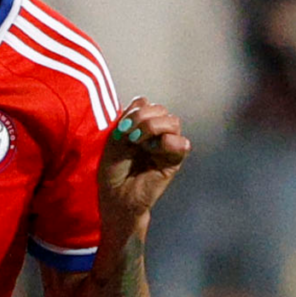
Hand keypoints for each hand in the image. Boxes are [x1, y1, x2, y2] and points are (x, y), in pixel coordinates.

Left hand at [97, 97, 191, 232]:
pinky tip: (153, 150)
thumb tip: (143, 100)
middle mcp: (156, 134)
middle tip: (129, 135)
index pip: (147, 104)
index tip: (122, 126)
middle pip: (161, 110)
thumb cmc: (113, 170)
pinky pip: (182, 143)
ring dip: (153, 127)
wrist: (116, 196)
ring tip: (138, 143)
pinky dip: (169, 142)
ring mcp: (166, 146)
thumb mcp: (116, 138)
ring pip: (173, 121)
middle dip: (143, 117)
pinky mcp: (174, 161)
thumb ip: (129, 118)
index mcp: (141, 126)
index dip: (135, 110)